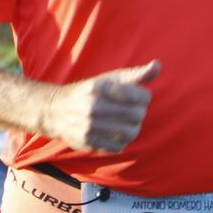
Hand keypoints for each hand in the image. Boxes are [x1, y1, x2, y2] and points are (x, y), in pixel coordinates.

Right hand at [44, 60, 159, 154]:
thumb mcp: (109, 78)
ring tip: (128, 122)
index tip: (139, 97)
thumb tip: (157, 65)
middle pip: (137, 115)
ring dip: (134, 128)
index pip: (141, 96)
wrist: (55, 110)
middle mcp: (94, 106)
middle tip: (134, 110)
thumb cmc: (89, 91)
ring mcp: (90, 126)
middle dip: (140, 113)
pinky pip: (118, 147)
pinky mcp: (88, 142)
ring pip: (130, 133)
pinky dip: (122, 140)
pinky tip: (116, 132)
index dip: (144, 97)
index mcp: (101, 87)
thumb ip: (135, 74)